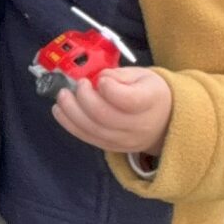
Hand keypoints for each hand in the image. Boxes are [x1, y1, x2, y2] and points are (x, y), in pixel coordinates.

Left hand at [52, 66, 171, 158]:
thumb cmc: (149, 92)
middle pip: (105, 116)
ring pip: (93, 130)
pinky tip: (60, 111)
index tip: (101, 78)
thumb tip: (98, 78)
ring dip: (71, 112)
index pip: (128, 100)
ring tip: (62, 96)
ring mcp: (124, 140)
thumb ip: (120, 75)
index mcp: (151, 101)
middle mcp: (138, 126)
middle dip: (84, 98)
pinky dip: (69, 124)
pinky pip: (87, 138)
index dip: (110, 89)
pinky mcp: (111, 147)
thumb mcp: (142, 75)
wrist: (164, 122)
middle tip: (78, 84)